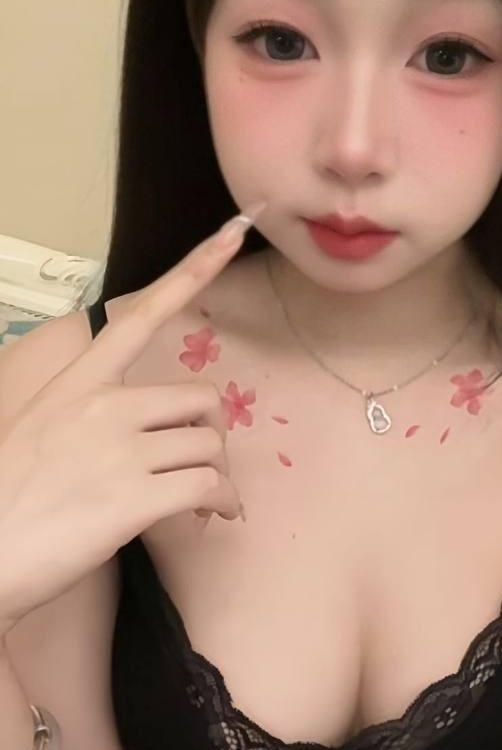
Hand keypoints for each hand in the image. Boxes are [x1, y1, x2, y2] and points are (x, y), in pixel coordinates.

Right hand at [0, 203, 266, 634]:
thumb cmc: (9, 501)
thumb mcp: (39, 430)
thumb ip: (89, 414)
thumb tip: (137, 429)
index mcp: (77, 383)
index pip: (141, 315)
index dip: (194, 270)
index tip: (232, 232)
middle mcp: (103, 405)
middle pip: (201, 397)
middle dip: (208, 433)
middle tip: (196, 467)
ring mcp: (121, 450)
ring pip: (211, 444)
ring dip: (217, 475)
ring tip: (201, 501)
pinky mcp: (138, 498)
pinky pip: (210, 485)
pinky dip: (222, 503)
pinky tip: (211, 517)